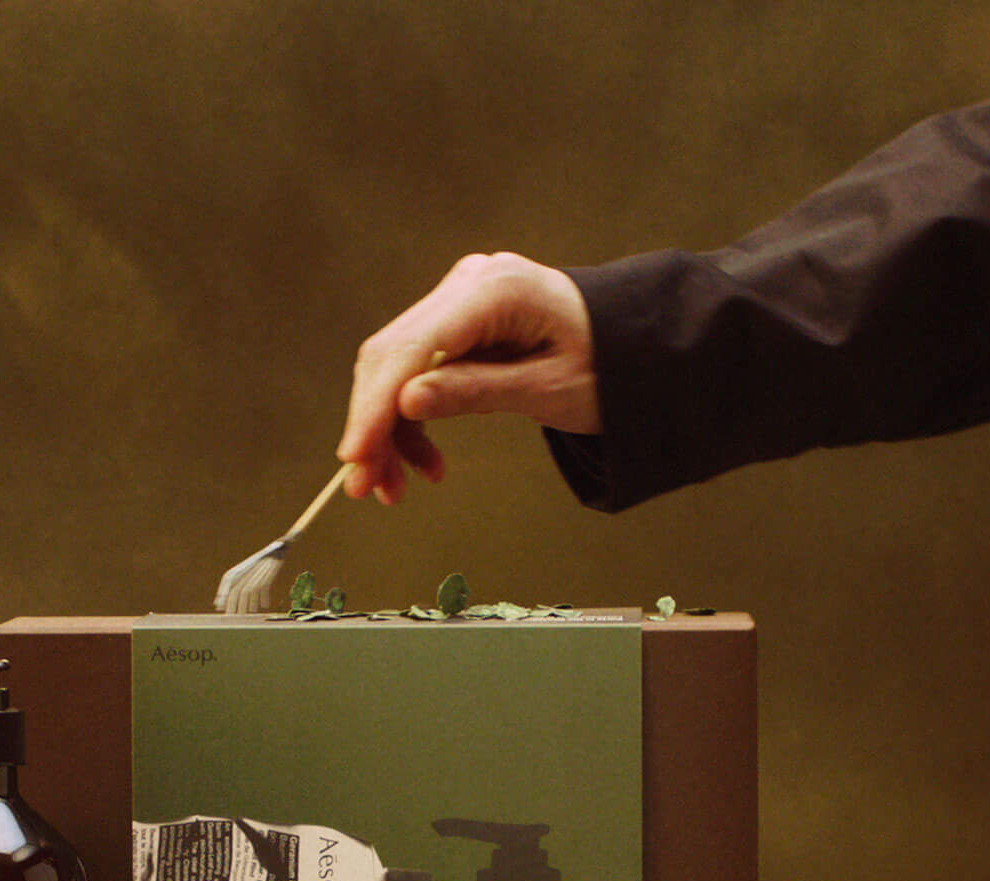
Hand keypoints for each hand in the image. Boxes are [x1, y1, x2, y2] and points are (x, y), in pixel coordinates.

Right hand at [336, 252, 597, 503]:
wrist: (635, 344)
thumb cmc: (608, 365)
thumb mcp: (547, 390)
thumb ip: (475, 392)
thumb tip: (406, 403)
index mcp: (495, 290)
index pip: (412, 349)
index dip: (374, 407)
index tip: (354, 458)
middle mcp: (469, 283)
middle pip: (392, 356)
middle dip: (372, 426)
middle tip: (365, 487)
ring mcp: (461, 299)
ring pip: (396, 368)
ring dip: (387, 431)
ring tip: (395, 488)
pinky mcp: (459, 322)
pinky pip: (417, 371)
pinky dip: (411, 419)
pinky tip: (425, 462)